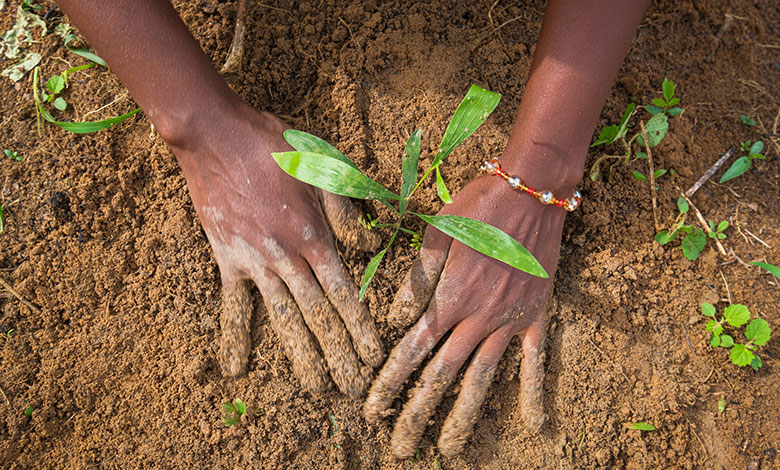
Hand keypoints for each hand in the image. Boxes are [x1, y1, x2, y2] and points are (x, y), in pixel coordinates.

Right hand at [170, 102, 383, 396]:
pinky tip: (235, 367)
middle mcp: (287, 258)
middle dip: (338, 352)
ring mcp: (254, 262)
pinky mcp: (226, 259)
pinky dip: (234, 336)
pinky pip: (232, 304)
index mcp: (315, 236)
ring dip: (299, 355)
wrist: (215, 134)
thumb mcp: (325, 165)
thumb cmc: (274, 143)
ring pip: (282, 317)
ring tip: (313, 387)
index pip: (344, 292)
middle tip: (351, 386)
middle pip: (318, 315)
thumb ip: (348, 209)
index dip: (360, 326)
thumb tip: (370, 246)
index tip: (372, 355)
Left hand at [364, 170, 566, 455]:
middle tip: (401, 447)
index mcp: (449, 298)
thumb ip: (417, 279)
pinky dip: (534, 392)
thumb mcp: (437, 234)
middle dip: (418, 413)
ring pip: (484, 378)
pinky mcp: (537, 316)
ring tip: (450, 449)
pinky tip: (534, 424)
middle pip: (443, 376)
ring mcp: (510, 321)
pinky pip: (536, 361)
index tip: (372, 410)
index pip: (412, 350)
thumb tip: (395, 319)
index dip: (390, 382)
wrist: (531, 191)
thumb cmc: (479, 206)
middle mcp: (478, 318)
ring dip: (465, 417)